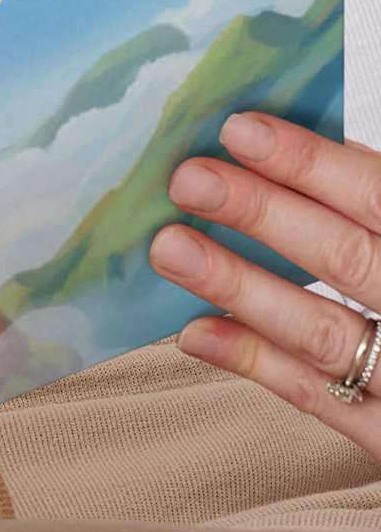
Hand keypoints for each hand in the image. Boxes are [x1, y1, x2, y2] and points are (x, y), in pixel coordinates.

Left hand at [148, 113, 380, 458]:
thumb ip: (377, 202)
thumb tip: (305, 146)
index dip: (312, 164)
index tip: (239, 130)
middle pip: (351, 259)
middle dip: (265, 215)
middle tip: (188, 179)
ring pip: (328, 334)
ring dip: (243, 288)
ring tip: (171, 249)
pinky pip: (324, 401)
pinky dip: (258, 365)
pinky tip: (196, 332)